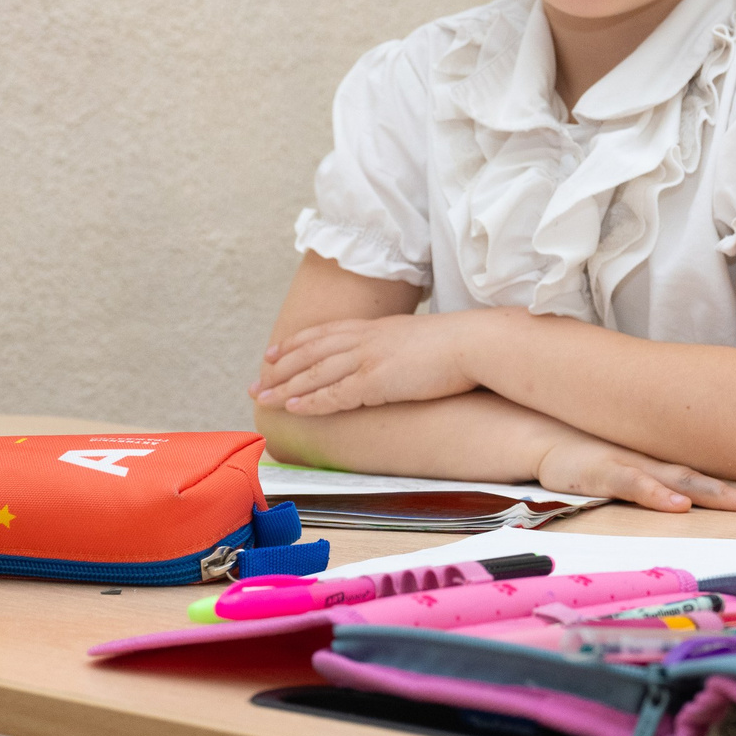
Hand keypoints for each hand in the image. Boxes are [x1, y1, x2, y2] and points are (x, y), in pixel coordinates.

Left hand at [252, 311, 486, 413]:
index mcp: (377, 327)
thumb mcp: (424, 338)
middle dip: (279, 368)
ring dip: (284, 386)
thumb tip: (401, 359)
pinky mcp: (376, 380)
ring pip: (314, 372)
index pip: (325, 332)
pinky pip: (334, 393)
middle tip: (255, 382)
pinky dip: (309, 400)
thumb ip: (403, 346)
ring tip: (261, 398)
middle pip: (310, 351)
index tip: (274, 353)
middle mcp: (366, 339)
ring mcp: (369, 358)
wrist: (479, 343)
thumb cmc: (464, 344)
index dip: (295, 344)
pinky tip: (292, 407)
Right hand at [535, 430, 735, 514]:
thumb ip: (679, 482)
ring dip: (720, 493)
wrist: (544, 435)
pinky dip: (655, 494)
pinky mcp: (603, 472)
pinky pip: (632, 484)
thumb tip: (719, 500)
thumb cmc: (600, 456)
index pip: (729, 479)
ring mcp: (636, 465)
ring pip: (685, 481)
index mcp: (677, 465)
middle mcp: (664, 463)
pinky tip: (678, 505)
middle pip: (718, 480)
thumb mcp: (644, 470)